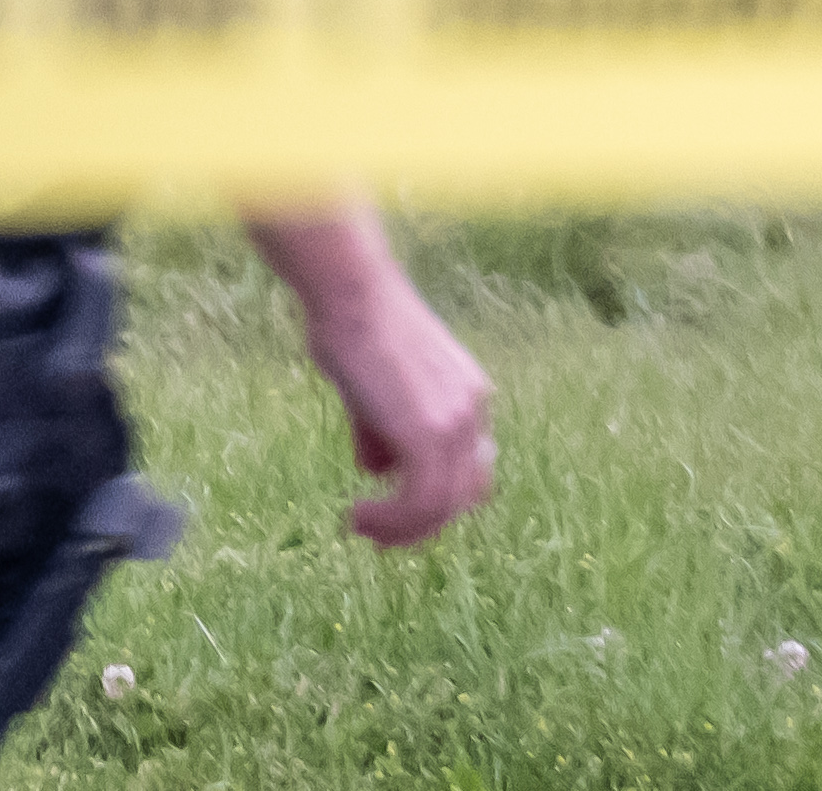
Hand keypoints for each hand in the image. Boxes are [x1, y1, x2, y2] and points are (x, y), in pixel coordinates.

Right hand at [246, 203, 490, 547]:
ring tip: (361, 526)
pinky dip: (390, 521)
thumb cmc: (349, 323)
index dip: (436, 497)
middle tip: (378, 531)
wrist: (348, 290)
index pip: (469, 468)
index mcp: (467, 394)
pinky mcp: (430, 436)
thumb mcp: (371, 387)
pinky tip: (357, 516)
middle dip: (421, 521)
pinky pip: (419, 502)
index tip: (394, 507)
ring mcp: (457, 424)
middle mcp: (473, 410)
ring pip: (441, 506)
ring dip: (401, 529)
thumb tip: (375, 470)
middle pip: (463, 495)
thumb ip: (382, 430)